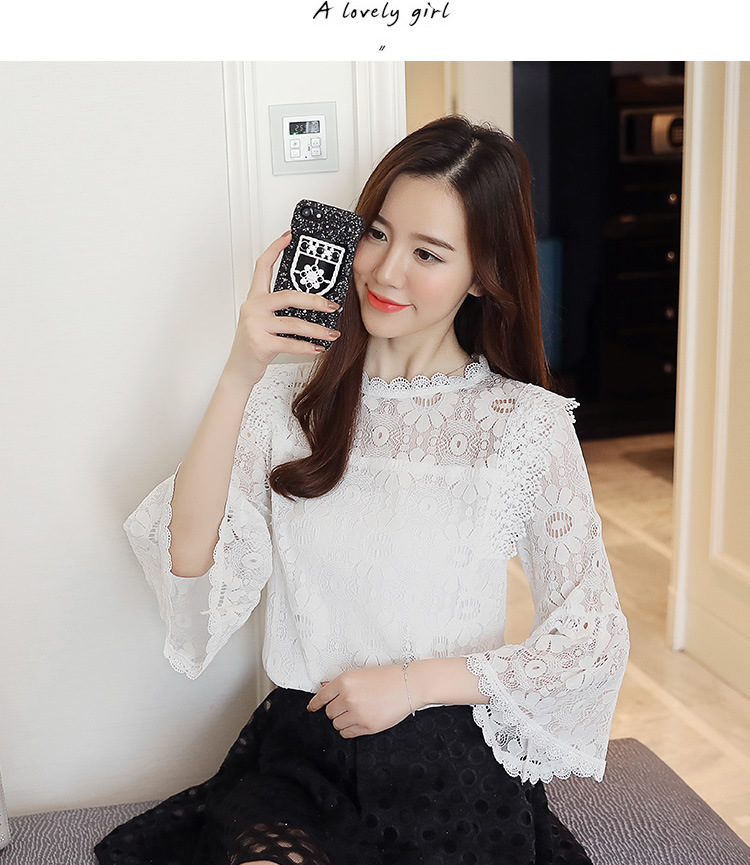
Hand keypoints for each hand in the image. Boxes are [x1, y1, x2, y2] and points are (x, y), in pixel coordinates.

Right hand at [221, 231, 341, 389]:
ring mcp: (255, 324)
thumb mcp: (265, 322)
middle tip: (332, 305)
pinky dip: (308, 347)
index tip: (289, 236)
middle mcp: (253, 308)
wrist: (240, 369)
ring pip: (294, 322)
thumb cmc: (255, 345)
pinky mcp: (260, 342)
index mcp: (255, 299)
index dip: (275, 249)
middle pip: (288, 295)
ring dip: (317, 330)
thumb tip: (313, 305)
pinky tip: (319, 348)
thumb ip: (281, 311)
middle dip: (314, 300)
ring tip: (332, 334)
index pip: (263, 267)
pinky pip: (290, 342)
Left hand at [306, 665, 413, 737]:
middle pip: (329, 712)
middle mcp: (347, 697)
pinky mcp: (366, 726)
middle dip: (336, 710)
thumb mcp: (360, 674)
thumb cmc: (387, 677)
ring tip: (357, 712)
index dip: (315, 704)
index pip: (321, 696)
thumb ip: (341, 684)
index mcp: (344, 681)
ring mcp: (357, 713)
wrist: (408, 684)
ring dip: (343, 720)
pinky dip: (349, 729)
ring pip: (337, 724)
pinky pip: (347, 733)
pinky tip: (359, 721)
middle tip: (349, 706)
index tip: (312, 708)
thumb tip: (324, 690)